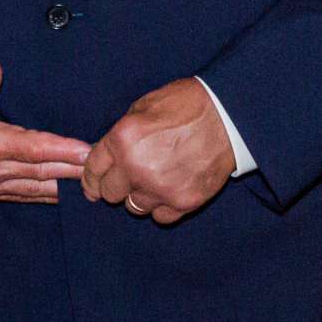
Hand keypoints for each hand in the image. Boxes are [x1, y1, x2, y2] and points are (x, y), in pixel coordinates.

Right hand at [0, 56, 90, 202]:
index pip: (32, 148)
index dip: (62, 149)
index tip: (88, 149)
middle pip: (43, 171)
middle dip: (76, 169)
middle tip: (108, 166)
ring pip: (37, 188)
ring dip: (67, 186)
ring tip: (98, 181)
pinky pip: (25, 195)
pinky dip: (49, 195)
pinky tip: (69, 193)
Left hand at [82, 78, 235, 226]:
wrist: (230, 114)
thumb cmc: (187, 104)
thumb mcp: (143, 107)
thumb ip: (121, 135)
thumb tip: (105, 156)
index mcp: (123, 140)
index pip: (93, 170)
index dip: (92, 178)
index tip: (94, 185)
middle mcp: (137, 168)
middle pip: (110, 193)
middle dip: (116, 185)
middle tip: (131, 176)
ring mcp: (161, 188)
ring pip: (134, 207)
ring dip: (140, 196)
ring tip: (156, 179)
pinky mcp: (184, 201)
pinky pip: (161, 217)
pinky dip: (163, 206)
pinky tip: (171, 189)